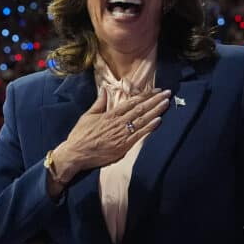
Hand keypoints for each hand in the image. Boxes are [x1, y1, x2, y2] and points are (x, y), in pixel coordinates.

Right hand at [51, 88, 170, 182]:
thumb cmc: (81, 135)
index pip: (131, 102)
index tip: (156, 90)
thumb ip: (99, 103)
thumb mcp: (88, 116)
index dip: (145, 95)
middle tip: (167, 92)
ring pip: (142, 120)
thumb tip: (104, 89)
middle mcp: (118, 122)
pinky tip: (159, 120)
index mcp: (110, 114)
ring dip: (156, 110)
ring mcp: (122, 134)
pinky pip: (140, 135)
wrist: (76, 153)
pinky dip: (150, 127)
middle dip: (155, 100)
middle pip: (140, 108)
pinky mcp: (124, 146)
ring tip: (167, 103)